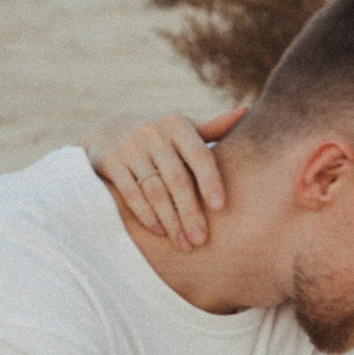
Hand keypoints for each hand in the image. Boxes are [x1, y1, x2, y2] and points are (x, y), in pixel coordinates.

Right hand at [90, 107, 245, 248]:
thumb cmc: (160, 137)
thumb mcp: (183, 130)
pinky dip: (146, 214)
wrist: (106, 131)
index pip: (199, 155)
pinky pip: (130, 193)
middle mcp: (152, 132)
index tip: (220, 207)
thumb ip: (213, 127)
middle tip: (201, 240)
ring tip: (184, 243)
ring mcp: (128, 146)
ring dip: (170, 220)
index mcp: (176, 125)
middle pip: (177, 178)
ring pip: (154, 189)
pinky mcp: (108, 161)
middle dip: (191, 212)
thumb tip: (246, 112)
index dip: (210, 181)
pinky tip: (160, 231)